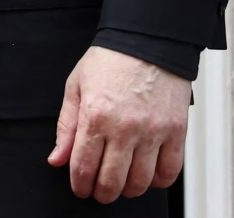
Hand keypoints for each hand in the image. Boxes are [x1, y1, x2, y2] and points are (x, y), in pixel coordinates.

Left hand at [48, 46, 189, 203]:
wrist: (148, 40)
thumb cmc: (112, 59)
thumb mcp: (76, 86)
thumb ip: (66, 127)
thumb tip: (57, 159)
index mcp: (96, 116)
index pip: (84, 167)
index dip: (80, 185)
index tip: (81, 187)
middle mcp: (125, 128)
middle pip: (111, 182)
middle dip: (102, 193)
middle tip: (100, 189)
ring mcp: (153, 131)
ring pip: (140, 182)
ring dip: (128, 190)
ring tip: (123, 183)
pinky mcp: (176, 131)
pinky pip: (169, 172)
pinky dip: (158, 182)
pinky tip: (148, 175)